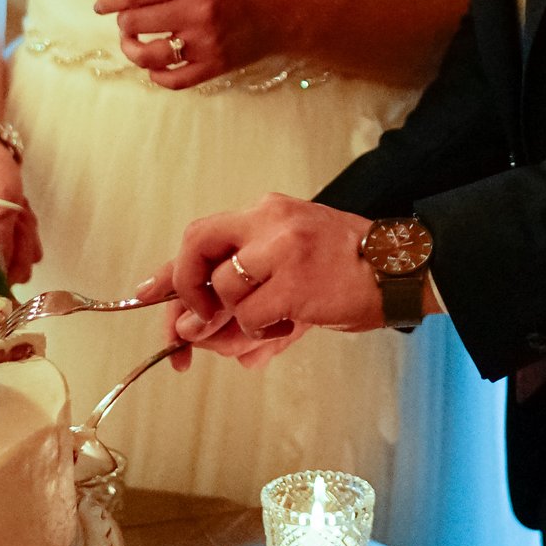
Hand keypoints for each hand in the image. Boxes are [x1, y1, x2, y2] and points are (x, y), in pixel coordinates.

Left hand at [95, 0, 298, 89]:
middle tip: (128, 24)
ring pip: (147, 54)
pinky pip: (171, 80)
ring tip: (134, 45)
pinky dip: (156, 75)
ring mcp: (205, 42)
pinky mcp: (213, 67)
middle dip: (124, 24)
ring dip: (132, 50)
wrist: (282, 16)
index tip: (100, 6)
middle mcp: (198, 10)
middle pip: (135, 22)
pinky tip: (155, 67)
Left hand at [135, 194, 382, 369]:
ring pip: (224, 291)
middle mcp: (269, 220)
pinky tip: (285, 328)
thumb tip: (198, 335)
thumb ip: (246, 297)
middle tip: (192, 323)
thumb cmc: (349, 268)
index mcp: (267, 211)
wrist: (402, 269)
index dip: (170, 271)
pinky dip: (259, 332)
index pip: (202, 235)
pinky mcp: (295, 282)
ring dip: (235, 321)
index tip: (144, 293)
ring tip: (266, 327)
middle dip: (184, 290)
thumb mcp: (293, 267)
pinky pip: (250, 316)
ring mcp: (282, 249)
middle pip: (196, 246)